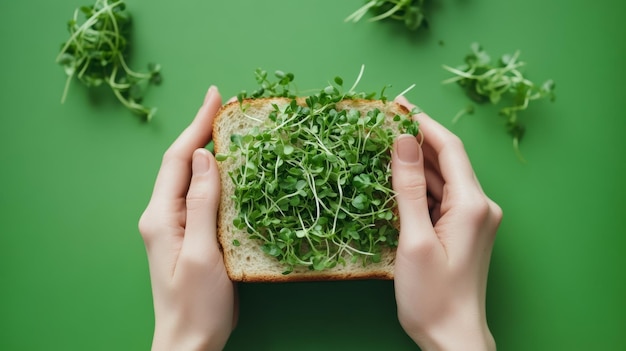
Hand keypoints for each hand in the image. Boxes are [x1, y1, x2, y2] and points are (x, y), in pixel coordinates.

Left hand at [138, 86, 235, 350]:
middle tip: (228, 108)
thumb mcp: (201, 253)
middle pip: (184, 164)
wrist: (190, 341)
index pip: (178, 160)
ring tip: (234, 131)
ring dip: (212, 152)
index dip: (197, 125)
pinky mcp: (191, 235)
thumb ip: (202, 204)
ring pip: (194, 178)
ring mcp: (176, 225)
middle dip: (204, 132)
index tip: (214, 96)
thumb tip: (207, 156)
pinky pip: (203, 197)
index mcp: (161, 215)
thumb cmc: (195, 304)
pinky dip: (220, 178)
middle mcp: (164, 215)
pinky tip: (236, 171)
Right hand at [391, 96, 501, 350]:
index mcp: (472, 204)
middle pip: (447, 161)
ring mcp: (474, 219)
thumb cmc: (432, 296)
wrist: (452, 337)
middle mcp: (479, 206)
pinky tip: (398, 183)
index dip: (423, 124)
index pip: (449, 148)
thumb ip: (408, 188)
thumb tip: (401, 141)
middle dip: (416, 141)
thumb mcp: (414, 239)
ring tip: (383, 150)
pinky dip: (421, 187)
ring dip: (416, 164)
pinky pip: (442, 198)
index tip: (398, 105)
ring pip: (443, 179)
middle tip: (382, 125)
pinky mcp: (464, 231)